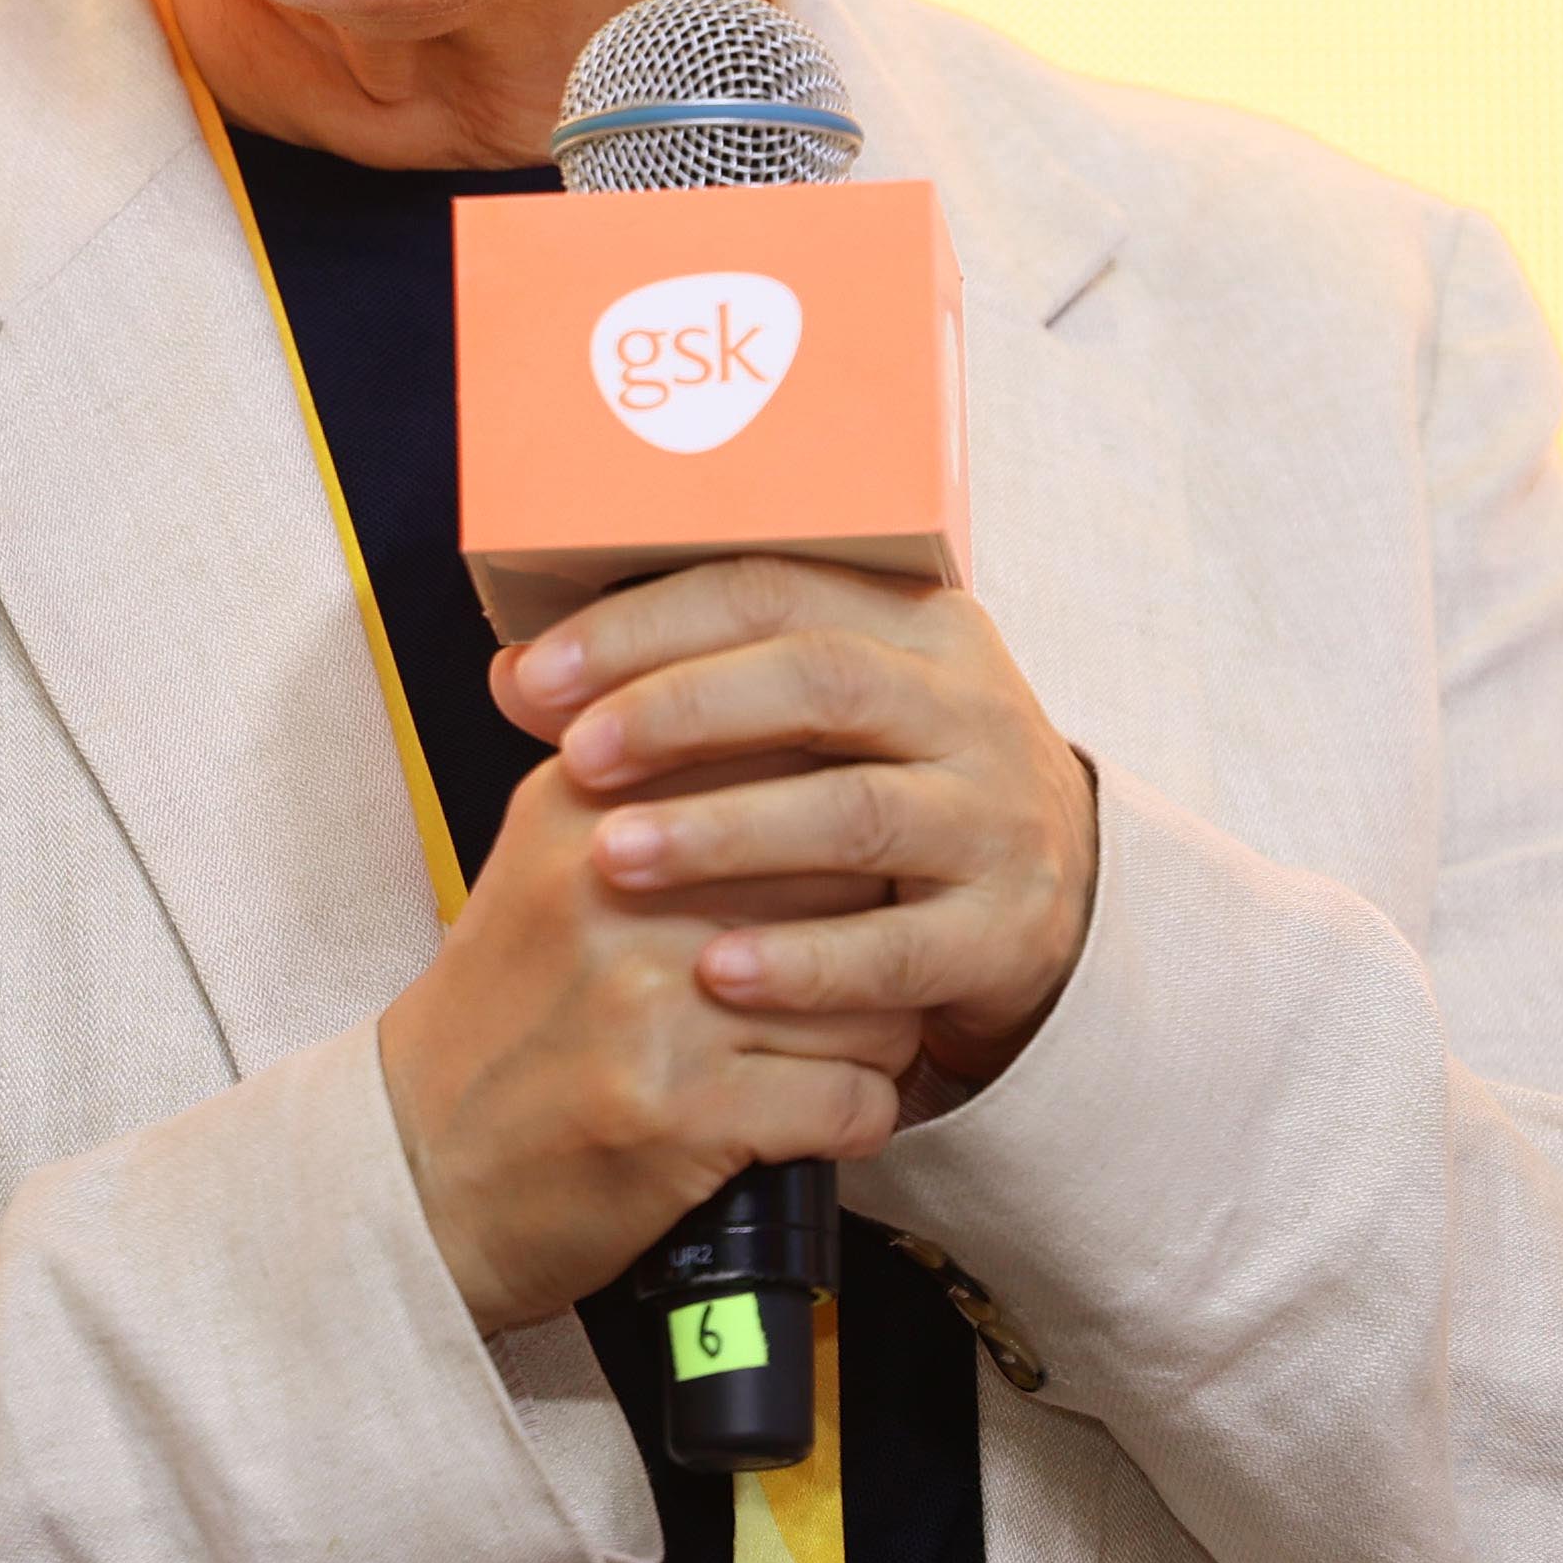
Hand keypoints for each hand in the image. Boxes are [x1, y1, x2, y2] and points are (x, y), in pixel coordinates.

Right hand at [371, 743, 921, 1338]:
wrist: (425, 1167)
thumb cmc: (515, 1013)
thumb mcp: (553, 860)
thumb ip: (659, 780)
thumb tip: (810, 719)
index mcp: (589, 802)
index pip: (793, 762)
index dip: (847, 825)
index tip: (845, 873)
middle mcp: (620, 884)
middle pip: (852, 871)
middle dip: (879, 930)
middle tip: (858, 971)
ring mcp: (651, 1000)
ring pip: (874, 992)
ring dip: (880, 1035)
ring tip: (835, 1049)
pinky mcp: (682, 1111)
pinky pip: (856, 1097)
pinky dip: (858, 1117)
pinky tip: (818, 1117)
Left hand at [510, 556, 1102, 1102]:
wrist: (1045, 901)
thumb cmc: (882, 785)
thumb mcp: (811, 719)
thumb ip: (683, 690)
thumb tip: (516, 680)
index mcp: (914, 624)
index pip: (773, 590)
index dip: (647, 628)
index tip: (535, 676)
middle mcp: (967, 707)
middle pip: (822, 682)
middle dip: (684, 712)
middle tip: (576, 756)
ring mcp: (995, 820)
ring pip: (858, 813)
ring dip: (725, 832)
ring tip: (615, 856)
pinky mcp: (1004, 932)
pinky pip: (900, 949)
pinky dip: (805, 962)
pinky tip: (716, 973)